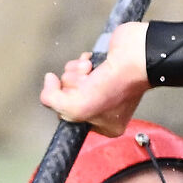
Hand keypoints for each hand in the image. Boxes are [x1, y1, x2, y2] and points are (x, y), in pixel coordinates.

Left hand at [40, 19, 149, 134]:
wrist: (133, 57)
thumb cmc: (115, 86)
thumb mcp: (77, 108)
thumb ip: (52, 100)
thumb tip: (49, 80)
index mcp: (105, 125)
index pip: (69, 117)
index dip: (65, 105)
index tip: (75, 99)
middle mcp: (103, 107)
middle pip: (67, 97)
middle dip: (73, 85)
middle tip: (90, 84)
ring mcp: (102, 87)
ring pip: (70, 80)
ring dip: (76, 72)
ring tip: (93, 71)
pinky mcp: (99, 69)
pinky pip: (76, 67)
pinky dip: (80, 62)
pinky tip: (92, 63)